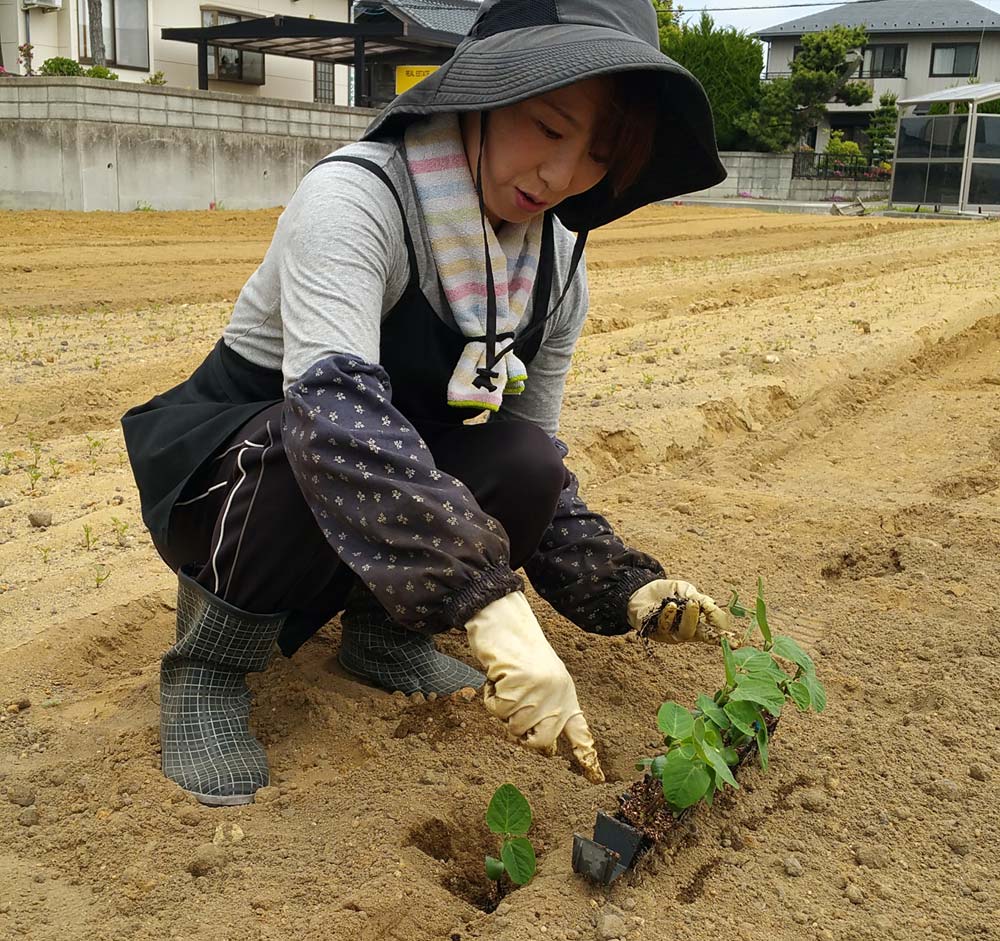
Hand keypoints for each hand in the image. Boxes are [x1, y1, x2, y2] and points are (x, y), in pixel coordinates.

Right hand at [465, 592, 604, 782]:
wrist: (506, 624)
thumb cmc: (519, 650)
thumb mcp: (542, 680)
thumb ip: (546, 709)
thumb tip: (547, 749)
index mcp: (566, 695)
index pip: (579, 731)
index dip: (587, 756)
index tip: (597, 778)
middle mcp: (558, 697)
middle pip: (541, 744)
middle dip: (522, 736)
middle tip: (511, 710)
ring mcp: (540, 694)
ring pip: (514, 728)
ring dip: (502, 709)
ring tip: (505, 682)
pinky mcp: (520, 689)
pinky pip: (498, 711)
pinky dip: (491, 697)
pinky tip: (497, 678)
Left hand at [627, 579, 738, 645]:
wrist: (641, 590)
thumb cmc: (668, 593)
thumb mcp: (686, 591)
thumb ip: (699, 599)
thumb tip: (713, 607)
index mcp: (697, 624)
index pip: (713, 633)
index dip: (725, 638)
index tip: (737, 642)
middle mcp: (684, 633)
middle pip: (698, 634)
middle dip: (705, 623)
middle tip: (700, 604)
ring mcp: (669, 634)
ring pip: (683, 632)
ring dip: (688, 618)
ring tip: (689, 603)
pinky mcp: (653, 632)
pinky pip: (663, 627)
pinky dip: (668, 615)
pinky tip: (670, 605)